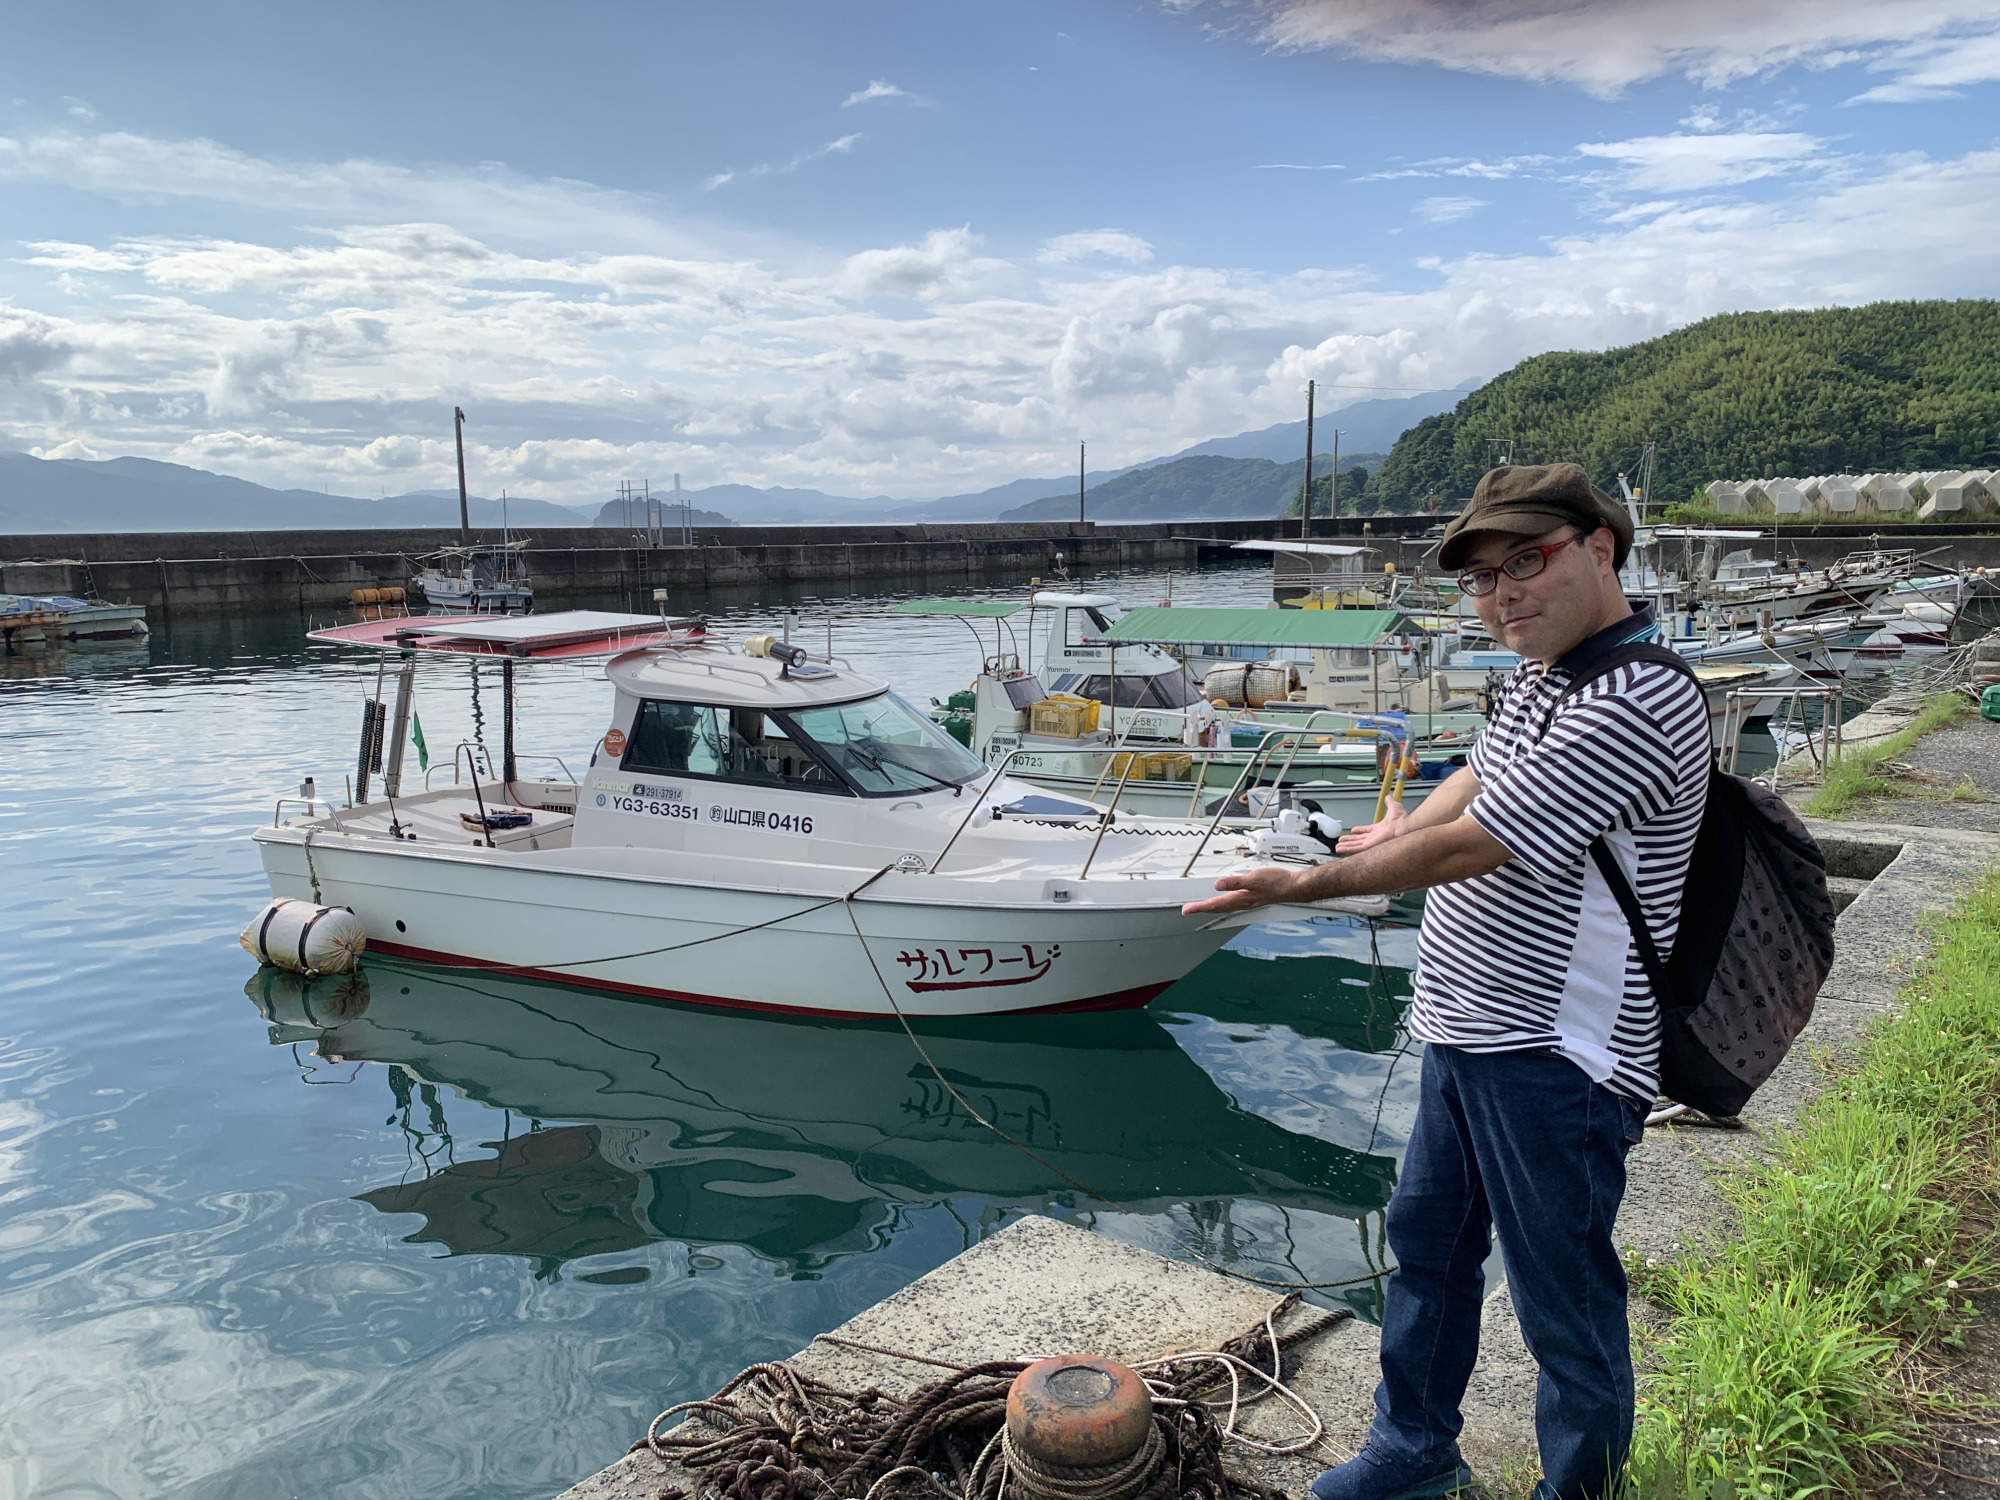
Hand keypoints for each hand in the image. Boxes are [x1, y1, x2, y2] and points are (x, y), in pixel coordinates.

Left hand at [1182, 864, 1305, 915]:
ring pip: (1223, 907)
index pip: (1214, 905)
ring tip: (1200, 907)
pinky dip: (1221, 904)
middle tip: (1188, 910)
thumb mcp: (1253, 878)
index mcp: (1239, 898)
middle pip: (1216, 908)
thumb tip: (1218, 885)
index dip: (1199, 907)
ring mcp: (1246, 901)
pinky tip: (1221, 901)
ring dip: (1210, 908)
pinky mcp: (1250, 898)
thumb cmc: (1275, 882)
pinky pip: (1230, 904)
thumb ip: (1235, 881)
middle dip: (1201, 909)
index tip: (1187, 909)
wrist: (1291, 887)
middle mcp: (1241, 902)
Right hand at [1335, 800, 1407, 853]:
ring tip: (1337, 847)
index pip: (1367, 831)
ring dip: (1346, 846)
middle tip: (1341, 841)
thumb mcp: (1394, 807)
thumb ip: (1390, 802)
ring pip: (1355, 846)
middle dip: (1350, 840)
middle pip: (1359, 840)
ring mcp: (1372, 843)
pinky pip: (1356, 849)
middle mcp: (1375, 837)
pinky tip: (1340, 849)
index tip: (1353, 830)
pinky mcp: (1370, 847)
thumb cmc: (1401, 819)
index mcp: (1380, 829)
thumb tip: (1388, 797)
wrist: (1402, 826)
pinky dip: (1347, 849)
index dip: (1360, 830)